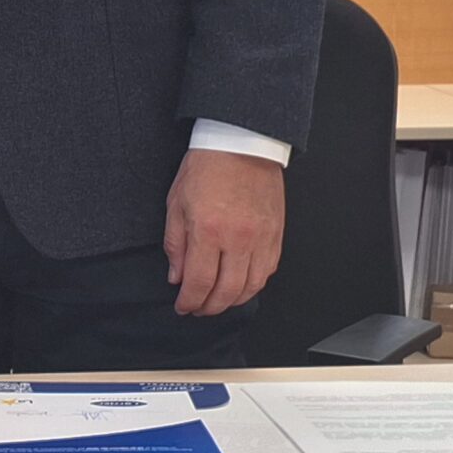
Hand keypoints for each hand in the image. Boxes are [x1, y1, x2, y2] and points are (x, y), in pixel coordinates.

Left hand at [162, 148, 284, 315]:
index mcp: (208, 230)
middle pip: (226, 291)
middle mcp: (237, 238)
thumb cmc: (207, 167)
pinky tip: (240, 286)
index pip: (199, 282)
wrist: (241, 143)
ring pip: (250, 287)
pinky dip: (253, 285)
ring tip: (218, 301)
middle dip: (209, 307)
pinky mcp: (276, 235)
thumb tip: (177, 276)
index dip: (189, 301)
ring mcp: (261, 238)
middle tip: (198, 308)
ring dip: (232, 301)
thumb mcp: (177, 202)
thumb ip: (175, 244)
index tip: (183, 306)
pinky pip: (267, 272)